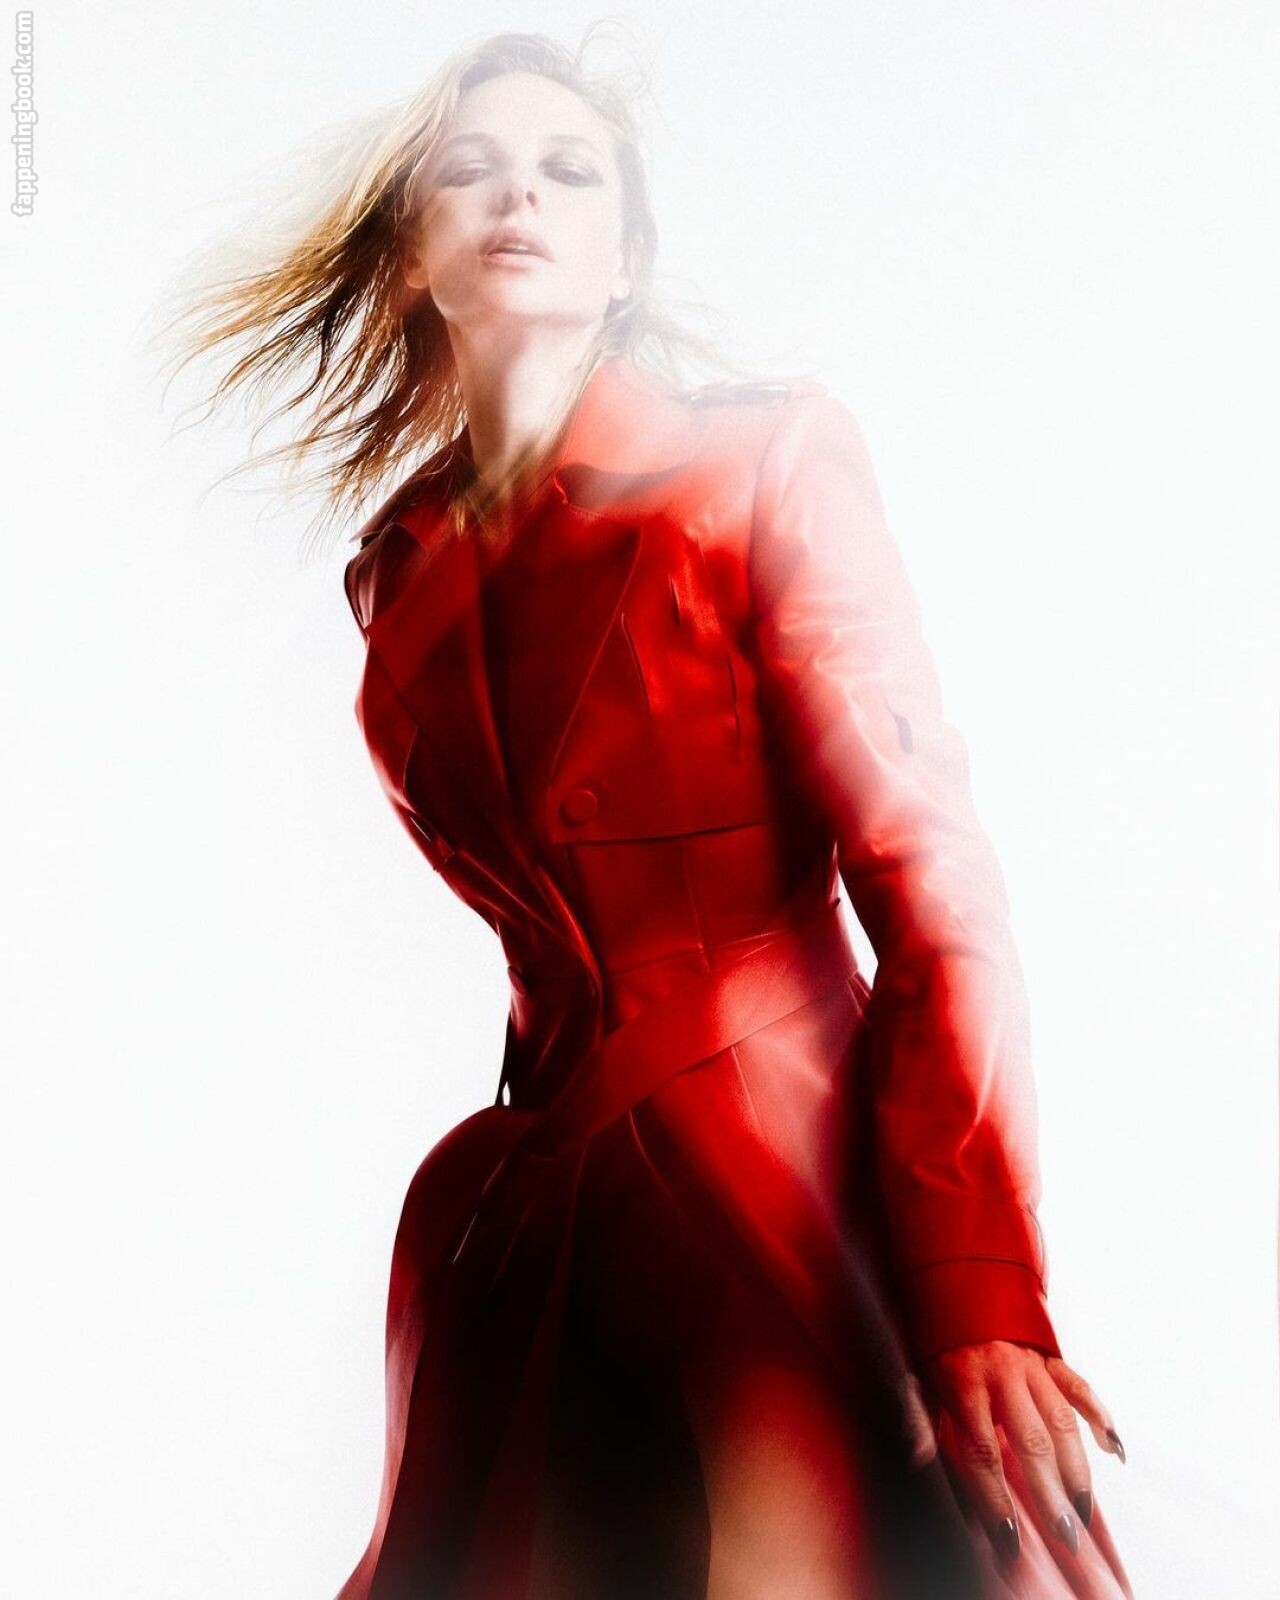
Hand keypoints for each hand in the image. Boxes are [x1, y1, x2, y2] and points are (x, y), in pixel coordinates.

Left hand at [901, 1340, 1126, 1563]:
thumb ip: (916, 1418)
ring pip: (1063, 1420)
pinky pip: (1080, 1386)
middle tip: (1066, 1535)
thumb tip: (918, 1460)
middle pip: (1031, 1441)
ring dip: (1078, 1467)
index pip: (982, 1452)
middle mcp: (1002, 1372)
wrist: (955, 1286)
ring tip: (1085, 1510)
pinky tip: (1114, 1450)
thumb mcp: (913, 1379)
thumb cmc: (932, 1346)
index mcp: (964, 1383)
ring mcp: (1030, 1363)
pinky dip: (1101, 1416)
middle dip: (1050, 1492)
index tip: (1008, 1538)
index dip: (995, 1498)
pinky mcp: (1049, 1356)